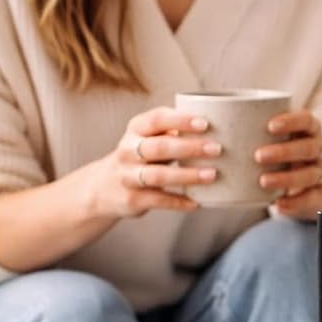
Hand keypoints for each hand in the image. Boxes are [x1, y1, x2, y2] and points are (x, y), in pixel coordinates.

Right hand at [90, 107, 217, 219]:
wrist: (105, 187)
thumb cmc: (141, 157)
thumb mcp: (149, 138)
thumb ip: (173, 132)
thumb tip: (217, 127)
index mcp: (136, 129)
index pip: (157, 119)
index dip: (180, 120)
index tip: (205, 124)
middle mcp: (128, 150)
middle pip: (159, 147)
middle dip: (189, 147)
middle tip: (216, 149)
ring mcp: (128, 176)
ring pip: (159, 175)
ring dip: (187, 175)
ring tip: (212, 175)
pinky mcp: (132, 199)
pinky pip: (159, 200)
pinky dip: (179, 202)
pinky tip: (198, 202)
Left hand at [256, 110, 321, 218]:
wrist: (309, 188)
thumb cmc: (282, 158)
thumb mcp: (274, 141)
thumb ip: (251, 131)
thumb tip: (204, 120)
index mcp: (310, 131)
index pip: (307, 120)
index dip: (291, 121)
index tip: (269, 126)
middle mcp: (320, 150)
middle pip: (309, 148)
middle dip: (284, 151)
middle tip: (258, 155)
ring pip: (311, 174)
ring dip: (287, 177)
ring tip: (263, 181)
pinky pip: (313, 199)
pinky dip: (295, 203)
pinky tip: (278, 204)